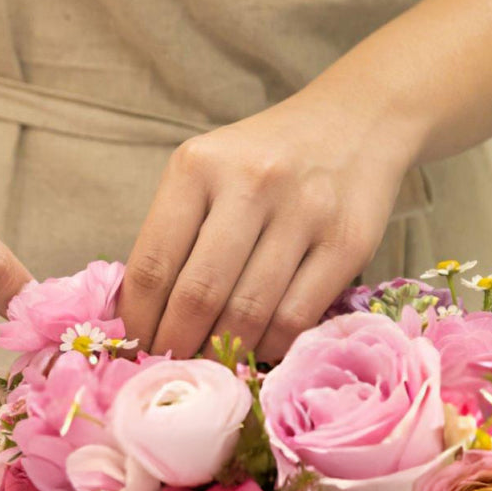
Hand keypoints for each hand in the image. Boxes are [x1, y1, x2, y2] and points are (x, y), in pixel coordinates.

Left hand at [119, 89, 415, 361]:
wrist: (355, 122)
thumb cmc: (265, 158)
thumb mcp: (208, 171)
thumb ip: (176, 232)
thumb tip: (146, 316)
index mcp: (198, 167)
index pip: (152, 264)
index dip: (139, 320)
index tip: (137, 347)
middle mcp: (251, 184)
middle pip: (198, 295)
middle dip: (178, 346)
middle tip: (172, 369)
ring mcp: (305, 212)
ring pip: (249, 313)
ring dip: (224, 353)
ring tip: (212, 365)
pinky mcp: (348, 242)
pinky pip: (297, 317)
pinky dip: (271, 347)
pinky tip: (259, 348)